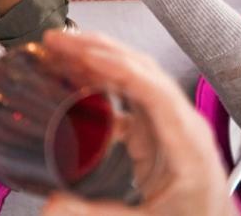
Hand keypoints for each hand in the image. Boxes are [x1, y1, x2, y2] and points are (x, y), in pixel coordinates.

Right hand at [40, 30, 232, 215]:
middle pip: (141, 70)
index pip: (154, 90)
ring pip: (134, 75)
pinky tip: (76, 78)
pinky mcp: (157, 131)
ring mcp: (170, 123)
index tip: (83, 56)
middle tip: (57, 42)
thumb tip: (53, 206)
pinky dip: (100, 80)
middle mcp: (181, 123)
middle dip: (97, 49)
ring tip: (60, 48)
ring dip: (97, 57)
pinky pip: (128, 94)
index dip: (117, 68)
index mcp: (187, 143)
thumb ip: (97, 215)